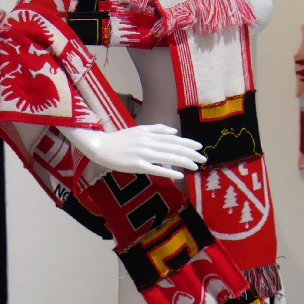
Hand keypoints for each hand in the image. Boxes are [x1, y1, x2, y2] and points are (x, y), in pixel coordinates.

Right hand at [63, 124, 205, 179]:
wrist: (100, 146)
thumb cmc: (119, 140)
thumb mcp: (138, 130)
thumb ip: (156, 129)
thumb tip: (174, 131)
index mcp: (149, 134)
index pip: (173, 139)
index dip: (187, 143)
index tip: (199, 147)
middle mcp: (148, 142)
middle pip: (173, 147)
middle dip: (190, 153)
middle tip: (203, 158)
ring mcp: (142, 153)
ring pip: (167, 157)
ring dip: (183, 161)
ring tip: (196, 165)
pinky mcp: (136, 165)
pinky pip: (155, 168)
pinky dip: (168, 171)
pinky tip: (179, 174)